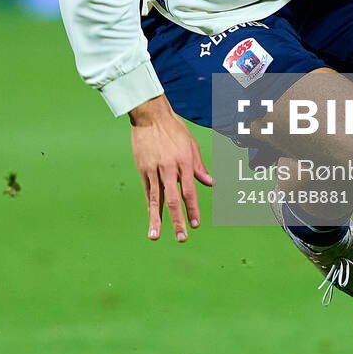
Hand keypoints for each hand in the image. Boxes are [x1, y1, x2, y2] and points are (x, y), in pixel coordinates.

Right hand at [127, 95, 212, 241]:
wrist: (150, 115)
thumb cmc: (174, 129)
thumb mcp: (191, 145)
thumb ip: (199, 167)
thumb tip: (211, 183)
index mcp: (184, 162)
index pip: (189, 191)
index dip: (192, 209)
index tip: (196, 225)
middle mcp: (168, 168)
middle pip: (173, 199)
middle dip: (177, 220)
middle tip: (182, 238)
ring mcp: (153, 169)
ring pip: (155, 199)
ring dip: (156, 219)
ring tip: (155, 236)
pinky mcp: (142, 169)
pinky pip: (147, 191)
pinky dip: (150, 206)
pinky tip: (151, 218)